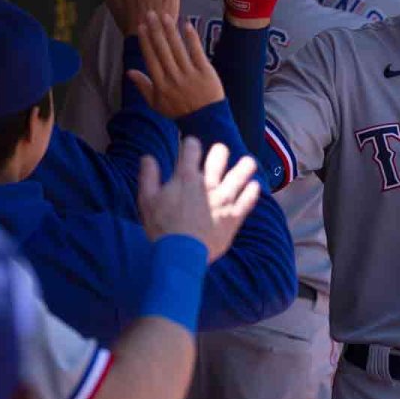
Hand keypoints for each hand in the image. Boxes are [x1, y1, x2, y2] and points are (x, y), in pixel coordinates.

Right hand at [128, 10, 225, 118]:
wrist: (206, 120)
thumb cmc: (179, 111)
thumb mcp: (156, 103)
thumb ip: (143, 86)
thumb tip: (128, 71)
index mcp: (160, 84)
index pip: (151, 58)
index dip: (145, 41)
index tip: (141, 27)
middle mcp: (173, 77)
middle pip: (162, 50)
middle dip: (155, 30)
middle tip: (150, 14)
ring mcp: (190, 73)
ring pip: (178, 48)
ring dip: (171, 30)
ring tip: (165, 16)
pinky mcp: (205, 71)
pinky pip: (196, 52)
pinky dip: (192, 38)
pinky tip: (187, 25)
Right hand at [137, 138, 260, 261]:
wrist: (180, 254)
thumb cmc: (161, 228)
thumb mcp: (147, 200)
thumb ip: (148, 176)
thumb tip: (147, 157)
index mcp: (185, 177)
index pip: (191, 146)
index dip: (190, 144)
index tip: (190, 147)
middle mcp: (208, 183)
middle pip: (220, 153)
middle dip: (219, 152)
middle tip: (218, 157)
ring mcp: (225, 198)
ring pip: (243, 171)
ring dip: (245, 165)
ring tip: (246, 165)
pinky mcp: (235, 215)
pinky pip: (250, 197)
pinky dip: (252, 190)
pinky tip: (252, 187)